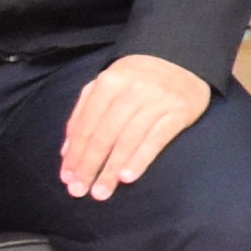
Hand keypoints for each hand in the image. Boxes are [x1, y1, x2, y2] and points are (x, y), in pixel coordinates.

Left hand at [60, 52, 216, 195]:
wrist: (183, 59)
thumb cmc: (137, 78)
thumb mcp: (107, 85)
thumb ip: (84, 112)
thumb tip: (67, 150)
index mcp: (109, 82)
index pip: (87, 125)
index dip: (75, 154)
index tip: (68, 178)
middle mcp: (132, 90)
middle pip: (105, 135)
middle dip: (90, 166)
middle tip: (80, 191)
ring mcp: (158, 100)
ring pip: (128, 140)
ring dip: (112, 169)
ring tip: (101, 191)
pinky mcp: (180, 111)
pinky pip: (157, 139)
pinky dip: (141, 159)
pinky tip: (128, 177)